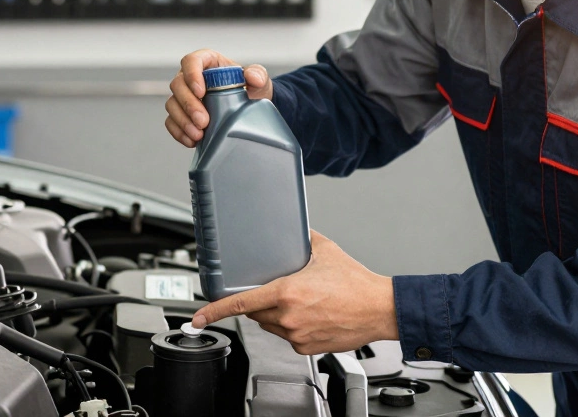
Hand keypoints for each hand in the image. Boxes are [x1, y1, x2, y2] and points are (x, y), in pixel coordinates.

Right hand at [165, 49, 272, 147]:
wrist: (247, 109)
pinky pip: (172, 122)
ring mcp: (184, 96)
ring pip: (172, 104)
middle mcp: (190, 77)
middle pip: (178, 85)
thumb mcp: (258, 80)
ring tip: (199, 134)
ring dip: (183, 121)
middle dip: (188, 104)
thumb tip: (253, 77)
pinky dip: (180, 132)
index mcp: (207, 62)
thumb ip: (258, 75)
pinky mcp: (181, 114)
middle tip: (203, 121)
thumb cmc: (249, 89)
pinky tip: (192, 140)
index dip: (192, 75)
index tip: (201, 91)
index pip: (191, 61)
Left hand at [190, 231, 398, 354]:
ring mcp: (297, 335)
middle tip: (283, 290)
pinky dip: (293, 326)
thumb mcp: (324, 250)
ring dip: (277, 314)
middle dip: (262, 301)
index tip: (198, 317)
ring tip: (305, 301)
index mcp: (287, 292)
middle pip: (255, 312)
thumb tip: (290, 230)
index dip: (214, 311)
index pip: (240, 303)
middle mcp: (288, 316)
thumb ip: (300, 239)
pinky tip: (312, 314)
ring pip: (271, 325)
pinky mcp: (306, 347)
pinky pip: (288, 337)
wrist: (379, 308)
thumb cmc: (356, 282)